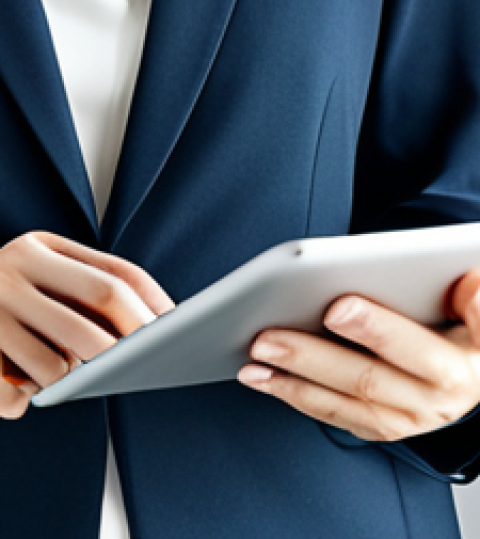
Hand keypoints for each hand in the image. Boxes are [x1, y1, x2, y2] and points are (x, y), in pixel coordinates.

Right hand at [0, 231, 174, 419]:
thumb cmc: (16, 299)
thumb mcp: (48, 274)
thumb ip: (93, 288)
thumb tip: (159, 326)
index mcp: (35, 248)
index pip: (111, 277)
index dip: (150, 308)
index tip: (177, 334)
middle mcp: (4, 274)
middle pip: (88, 321)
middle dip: (126, 351)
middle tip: (147, 368)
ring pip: (55, 368)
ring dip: (67, 382)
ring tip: (53, 371)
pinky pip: (16, 398)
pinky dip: (24, 401)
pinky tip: (13, 383)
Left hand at [236, 268, 479, 442]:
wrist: (471, 362)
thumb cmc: (462, 320)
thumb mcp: (475, 302)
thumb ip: (475, 297)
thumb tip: (470, 285)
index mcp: (463, 364)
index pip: (417, 349)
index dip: (378, 329)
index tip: (335, 307)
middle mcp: (439, 401)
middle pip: (367, 379)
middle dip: (311, 356)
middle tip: (267, 336)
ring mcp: (410, 420)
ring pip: (344, 403)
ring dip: (293, 381)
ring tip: (254, 356)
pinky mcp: (383, 426)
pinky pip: (336, 414)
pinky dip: (296, 395)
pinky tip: (264, 377)